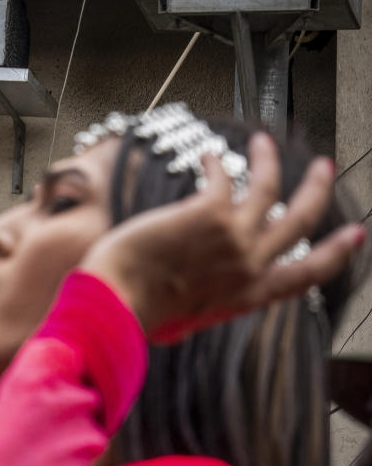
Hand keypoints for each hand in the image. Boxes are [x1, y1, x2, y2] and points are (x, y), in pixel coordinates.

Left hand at [80, 133, 364, 342]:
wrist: (117, 304)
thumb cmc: (139, 316)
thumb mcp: (188, 322)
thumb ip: (206, 302)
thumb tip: (199, 294)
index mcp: (248, 296)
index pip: (308, 274)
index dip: (337, 252)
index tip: (354, 234)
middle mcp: (250, 265)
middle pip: (302, 220)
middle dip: (317, 190)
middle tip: (324, 169)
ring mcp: (232, 236)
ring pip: (269, 186)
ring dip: (268, 159)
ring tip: (263, 142)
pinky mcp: (207, 212)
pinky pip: (222, 176)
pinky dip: (216, 162)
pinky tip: (207, 156)